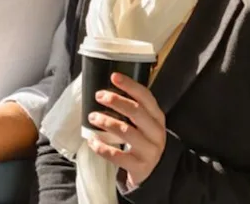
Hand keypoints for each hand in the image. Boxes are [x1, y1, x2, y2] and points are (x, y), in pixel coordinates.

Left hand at [87, 72, 166, 188]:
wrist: (153, 172)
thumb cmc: (142, 141)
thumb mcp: (144, 124)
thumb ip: (132, 109)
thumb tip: (106, 91)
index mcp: (157, 117)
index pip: (146, 97)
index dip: (130, 85)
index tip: (114, 76)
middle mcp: (156, 132)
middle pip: (137, 112)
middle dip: (117, 101)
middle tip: (99, 96)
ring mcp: (150, 151)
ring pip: (127, 132)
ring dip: (107, 122)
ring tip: (92, 117)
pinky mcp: (140, 167)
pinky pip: (119, 156)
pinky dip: (103, 148)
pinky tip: (92, 141)